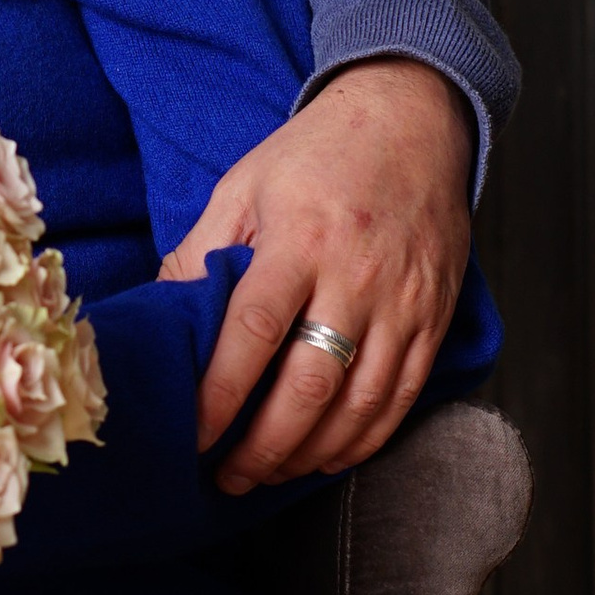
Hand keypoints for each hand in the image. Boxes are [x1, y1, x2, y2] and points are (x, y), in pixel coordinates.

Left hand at [161, 59, 474, 494]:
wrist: (412, 120)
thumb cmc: (316, 154)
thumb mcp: (243, 185)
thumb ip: (201, 253)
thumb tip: (159, 316)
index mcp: (300, 239)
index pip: (254, 332)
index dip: (219, 393)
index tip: (191, 433)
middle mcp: (357, 276)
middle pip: (310, 384)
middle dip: (264, 444)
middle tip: (226, 474)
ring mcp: (404, 302)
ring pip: (360, 404)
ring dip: (310, 453)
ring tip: (267, 474)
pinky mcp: (434, 317)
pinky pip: (401, 398)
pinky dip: (363, 439)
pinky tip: (326, 457)